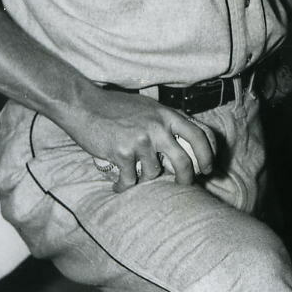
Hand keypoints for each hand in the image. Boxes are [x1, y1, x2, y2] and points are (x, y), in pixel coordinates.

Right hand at [62, 86, 216, 193]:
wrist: (83, 105)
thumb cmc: (114, 106)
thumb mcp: (147, 106)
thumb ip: (164, 120)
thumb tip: (184, 139)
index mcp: (166, 115)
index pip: (197, 136)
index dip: (207, 155)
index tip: (208, 168)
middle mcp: (157, 128)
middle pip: (183, 161)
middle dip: (187, 178)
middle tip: (184, 185)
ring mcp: (140, 141)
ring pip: (153, 173)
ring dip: (143, 176)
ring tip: (132, 170)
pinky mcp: (122, 154)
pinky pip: (130, 179)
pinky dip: (124, 185)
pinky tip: (118, 185)